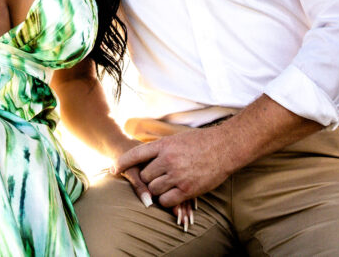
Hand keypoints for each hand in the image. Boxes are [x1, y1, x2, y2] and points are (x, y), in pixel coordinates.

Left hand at [112, 126, 231, 207]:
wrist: (225, 147)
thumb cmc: (202, 141)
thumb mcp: (177, 138)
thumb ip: (161, 148)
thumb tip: (147, 156)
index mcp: (164, 145)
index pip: (135, 154)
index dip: (122, 163)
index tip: (113, 169)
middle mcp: (167, 160)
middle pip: (144, 176)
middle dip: (147, 179)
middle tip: (156, 178)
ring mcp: (177, 175)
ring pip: (154, 189)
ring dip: (157, 189)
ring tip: (167, 184)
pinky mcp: (187, 189)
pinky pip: (166, 200)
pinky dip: (166, 199)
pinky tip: (172, 194)